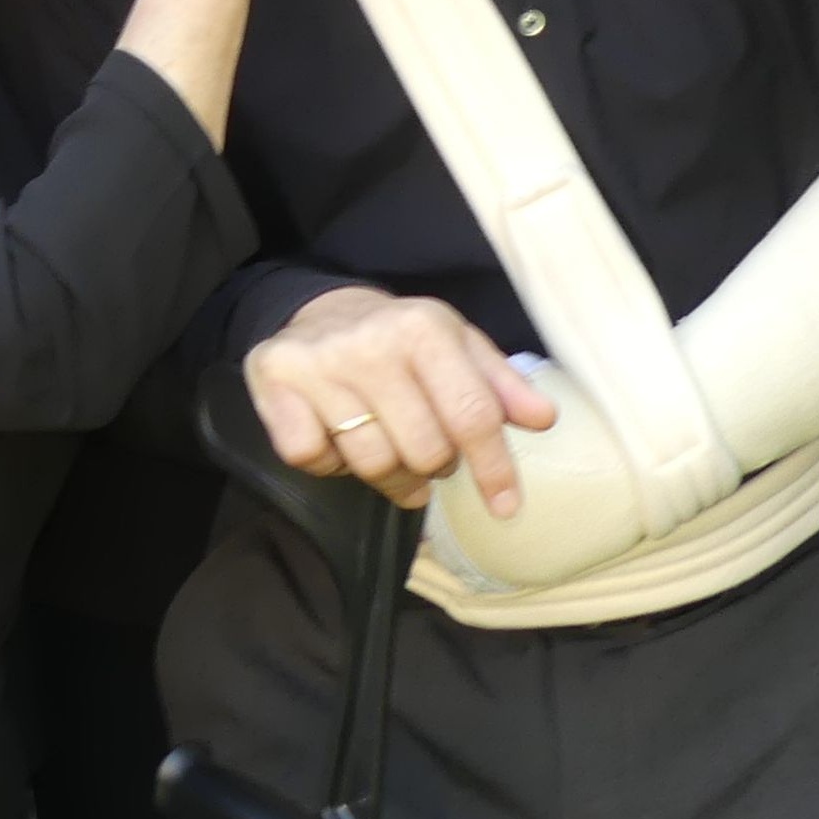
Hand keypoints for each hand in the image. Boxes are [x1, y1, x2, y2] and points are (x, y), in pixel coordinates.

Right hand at [245, 287, 558, 515]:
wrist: (320, 312)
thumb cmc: (402, 341)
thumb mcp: (458, 348)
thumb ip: (500, 385)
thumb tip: (544, 419)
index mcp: (425, 327)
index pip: (471, 415)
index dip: (493, 468)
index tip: (505, 506)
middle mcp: (371, 342)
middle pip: (423, 452)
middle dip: (432, 467)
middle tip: (427, 455)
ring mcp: (318, 363)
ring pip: (372, 463)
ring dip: (388, 473)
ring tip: (388, 446)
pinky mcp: (274, 383)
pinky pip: (313, 459)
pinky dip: (330, 462)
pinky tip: (338, 435)